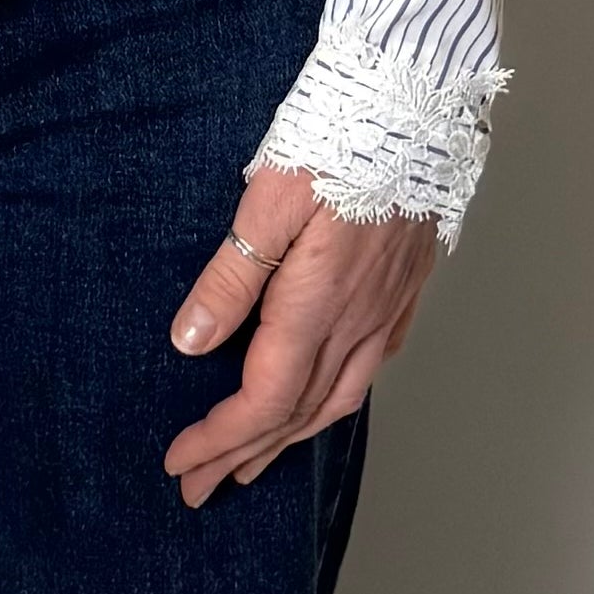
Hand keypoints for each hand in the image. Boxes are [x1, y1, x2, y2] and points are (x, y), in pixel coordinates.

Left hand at [160, 166, 436, 506]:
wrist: (414, 106)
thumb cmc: (338, 138)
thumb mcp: (268, 200)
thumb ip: (231, 275)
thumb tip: (191, 341)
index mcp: (317, 306)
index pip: (262, 400)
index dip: (218, 439)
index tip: (179, 463)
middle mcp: (357, 323)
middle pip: (295, 414)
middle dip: (242, 456)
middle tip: (199, 487)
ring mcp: (386, 311)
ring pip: (337, 400)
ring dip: (289, 438)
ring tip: (252, 462)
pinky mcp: (403, 292)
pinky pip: (367, 369)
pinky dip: (333, 401)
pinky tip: (321, 398)